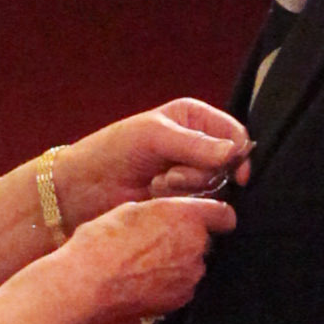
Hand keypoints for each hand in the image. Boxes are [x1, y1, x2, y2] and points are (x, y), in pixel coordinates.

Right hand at [61, 192, 232, 323]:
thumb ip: (164, 211)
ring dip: (179, 263)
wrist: (90, 281)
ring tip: (146, 264)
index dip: (217, 217)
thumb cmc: (104, 241)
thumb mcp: (134, 209)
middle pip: (205, 242)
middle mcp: (197, 246)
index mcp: (188, 217)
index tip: (212, 220)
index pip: (224, 215)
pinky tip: (145, 280)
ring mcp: (191, 276)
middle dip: (188, 241)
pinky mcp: (181, 298)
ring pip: (193, 265)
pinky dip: (170, 284)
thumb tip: (172, 215)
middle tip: (158, 242)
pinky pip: (183, 287)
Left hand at [65, 101, 248, 215]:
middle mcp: (196, 144)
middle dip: (202, 173)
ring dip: (188, 188)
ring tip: (159, 184)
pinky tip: (157, 196)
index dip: (238, 153)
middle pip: (228, 164)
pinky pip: (199, 204)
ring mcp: (189, 173)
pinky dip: (181, 202)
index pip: (234, 133)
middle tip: (171, 174)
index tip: (234, 171)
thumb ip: (194, 144)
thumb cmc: (113, 151)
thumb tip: (232, 152)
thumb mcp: (154, 137)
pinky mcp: (181, 199)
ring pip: (215, 186)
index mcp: (193, 118)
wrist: (84, 188)